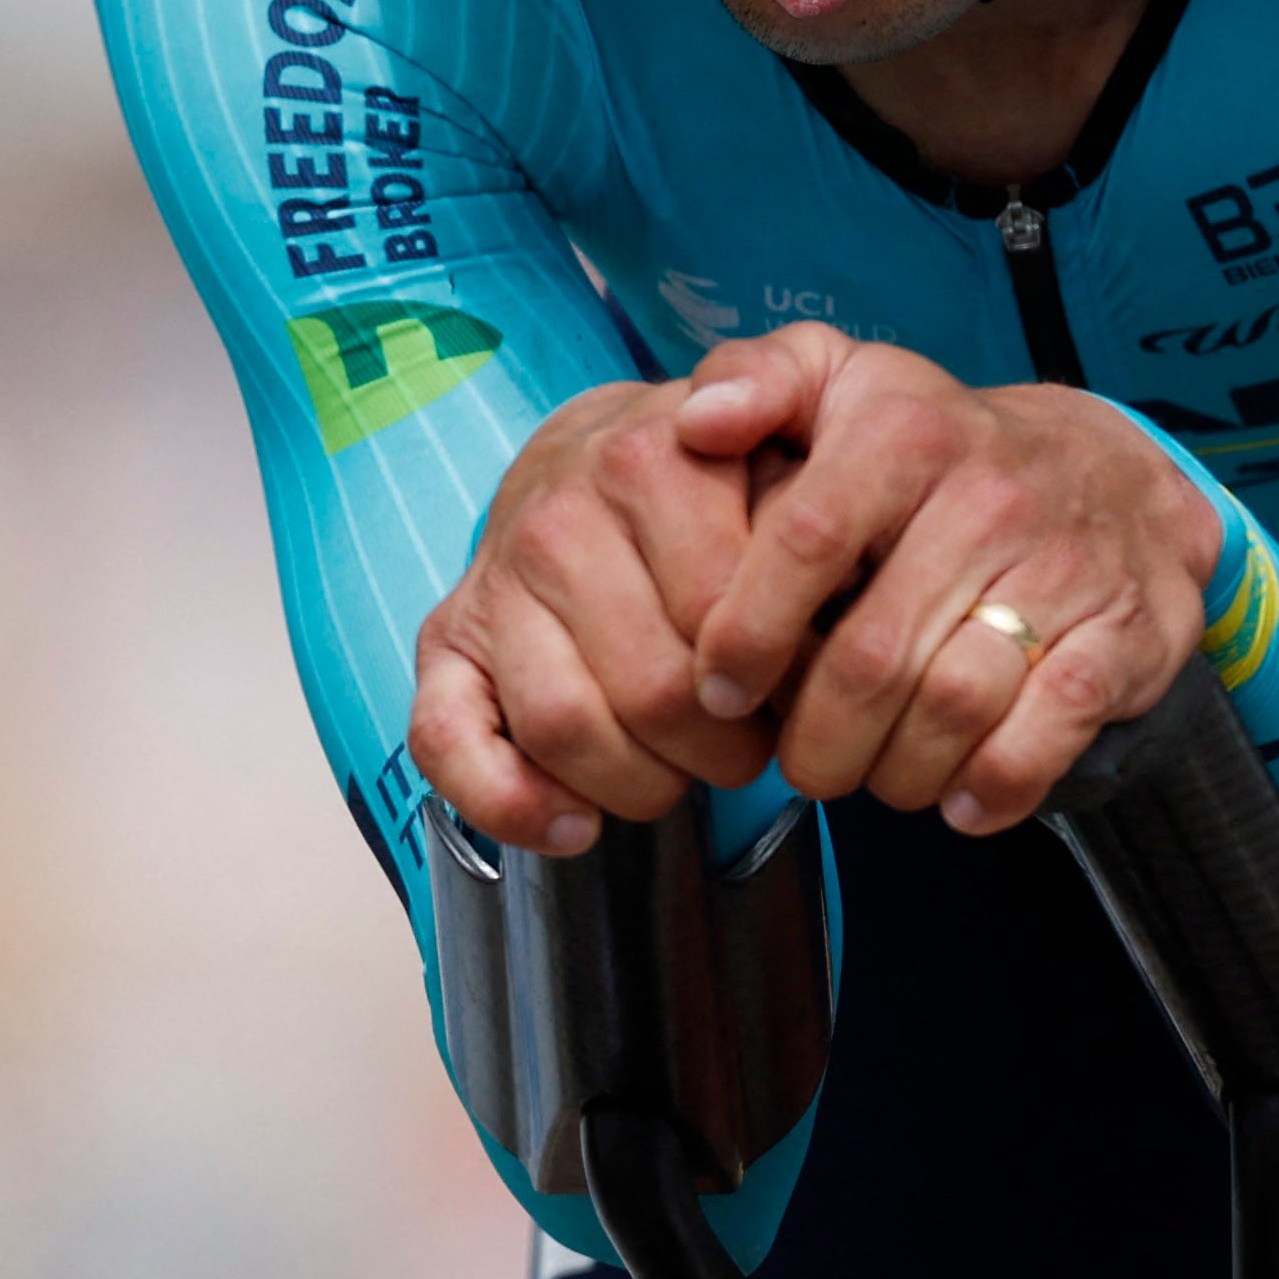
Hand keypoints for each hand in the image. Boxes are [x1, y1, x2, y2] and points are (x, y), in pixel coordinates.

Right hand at [409, 381, 778, 856]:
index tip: (796, 691)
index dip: (776, 687)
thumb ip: (810, 508)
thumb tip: (833, 604)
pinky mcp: (445, 640)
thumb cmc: (705, 486)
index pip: (726, 624)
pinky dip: (509, 803)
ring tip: (678, 771)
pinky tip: (573, 826)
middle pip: (654, 691)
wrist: (594, 452)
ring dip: (639, 784)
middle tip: (747, 743)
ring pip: (564, 726)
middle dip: (721, 749)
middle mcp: (558, 518)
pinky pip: (447, 741)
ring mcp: (494, 581)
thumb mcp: (777, 460)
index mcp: (646, 464)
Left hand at [682, 327, 1222, 832]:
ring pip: (954, 705)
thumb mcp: (845, 378)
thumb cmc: (938, 445)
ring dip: (896, 769)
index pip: (806, 539)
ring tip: (871, 776)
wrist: (1115, 472)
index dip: (749, 631)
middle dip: (818, 736)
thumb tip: (695, 418)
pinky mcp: (1122, 634)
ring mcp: (1064, 566)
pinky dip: (993, 785)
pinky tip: (957, 798)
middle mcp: (989, 495)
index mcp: (904, 431)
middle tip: (799, 764)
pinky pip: (1048, 732)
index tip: (719, 689)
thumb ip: (756, 378)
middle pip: (874, 655)